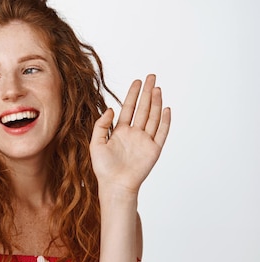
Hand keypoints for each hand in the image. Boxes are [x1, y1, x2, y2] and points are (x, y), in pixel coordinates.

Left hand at [90, 74, 169, 195]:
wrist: (115, 185)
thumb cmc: (104, 168)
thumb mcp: (96, 144)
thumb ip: (101, 125)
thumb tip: (111, 109)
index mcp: (120, 132)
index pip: (128, 109)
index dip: (132, 95)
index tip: (137, 81)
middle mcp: (134, 134)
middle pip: (143, 109)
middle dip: (146, 93)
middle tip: (151, 76)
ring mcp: (145, 141)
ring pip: (153, 117)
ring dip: (156, 103)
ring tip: (157, 88)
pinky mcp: (154, 149)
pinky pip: (162, 132)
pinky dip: (165, 121)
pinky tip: (166, 108)